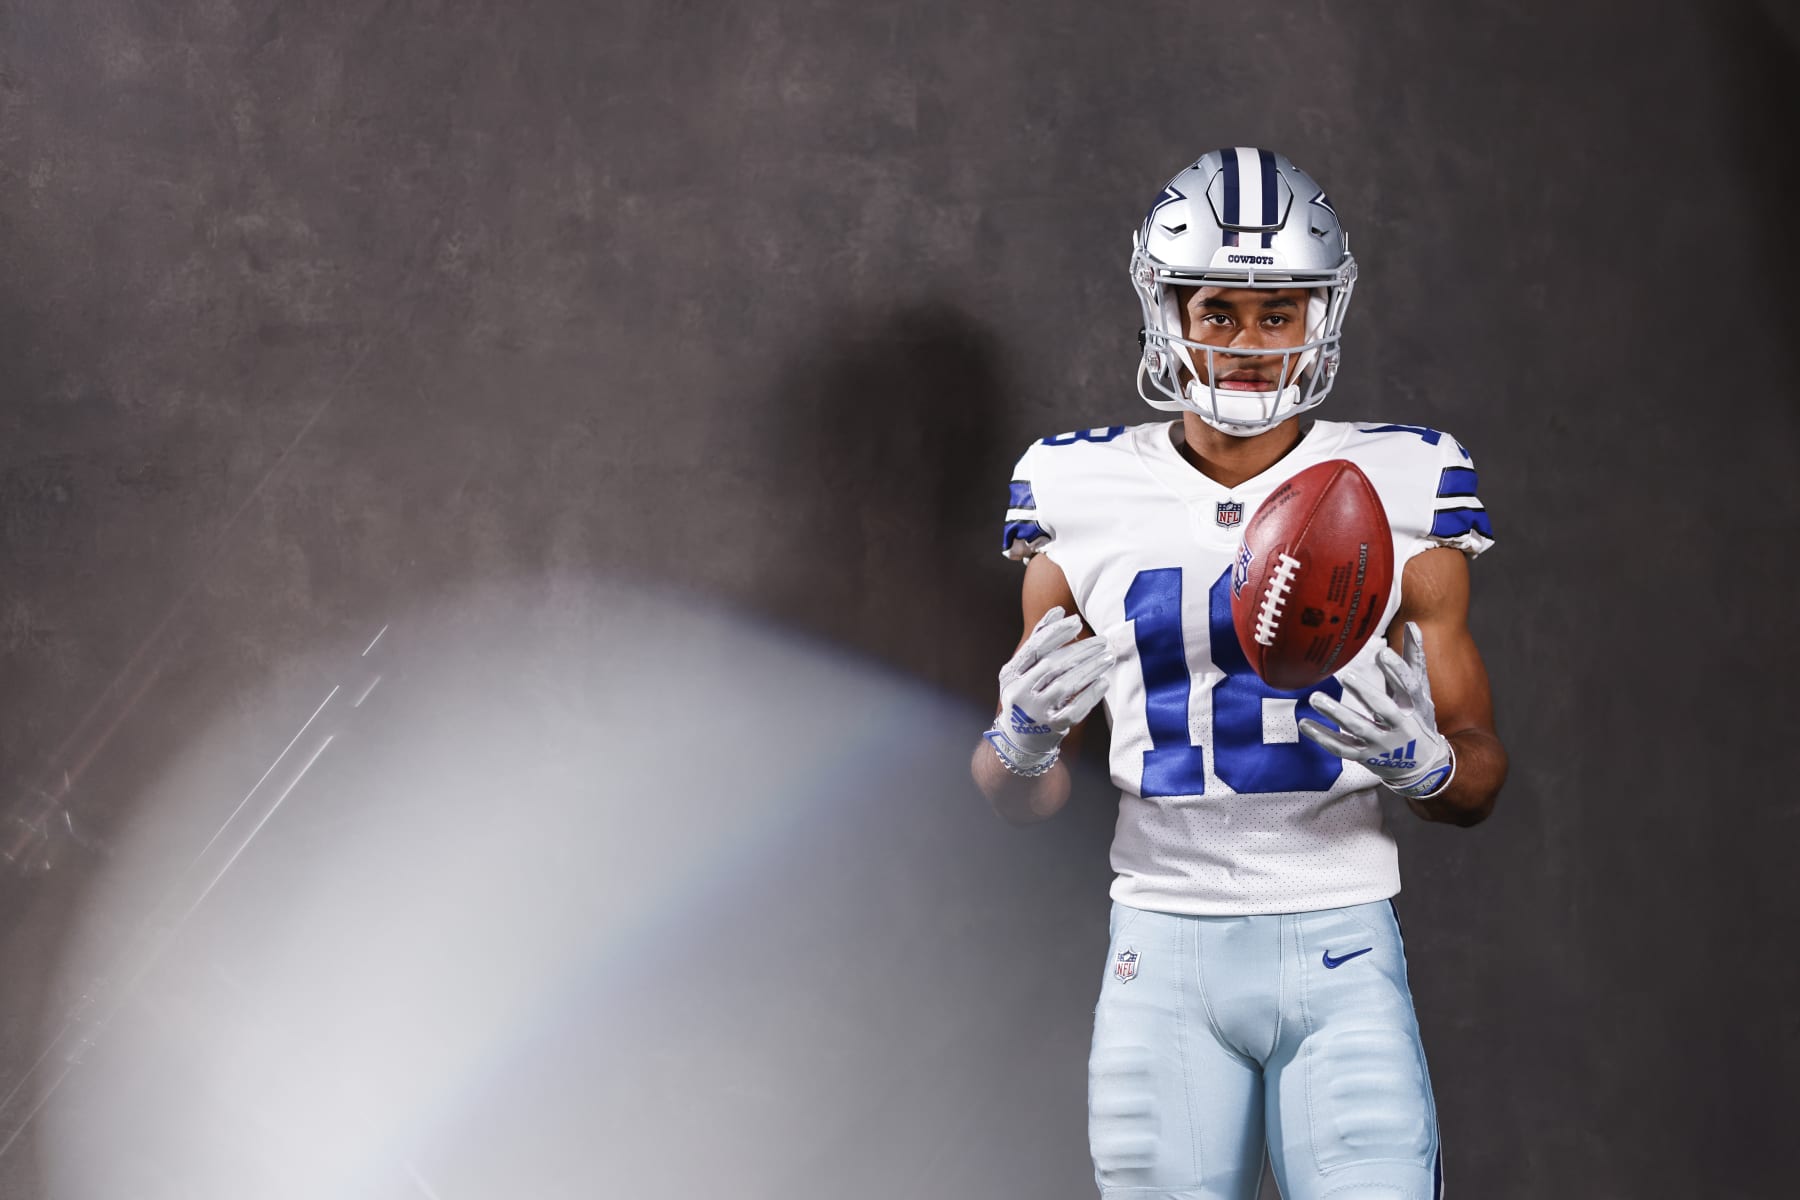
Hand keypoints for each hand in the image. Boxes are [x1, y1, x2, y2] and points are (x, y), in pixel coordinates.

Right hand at [986, 606, 1114, 772]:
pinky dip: (1091, 694)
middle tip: (1103, 641)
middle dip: (1081, 650)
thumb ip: (1038, 642)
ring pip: (1067, 685)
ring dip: (1091, 669)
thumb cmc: (1025, 696)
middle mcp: (1019, 693)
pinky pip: (1075, 709)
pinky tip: (1103, 682)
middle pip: (1054, 665)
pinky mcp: (1051, 728)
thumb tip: (1059, 611)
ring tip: (1108, 657)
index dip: (1057, 632)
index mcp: (1010, 675)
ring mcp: (1035, 713)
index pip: (1035, 648)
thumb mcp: (1022, 670)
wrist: (1017, 741)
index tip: (1077, 622)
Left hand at [1298, 621, 1455, 798]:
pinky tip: (1305, 723)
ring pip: (1358, 728)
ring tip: (1315, 698)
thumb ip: (1414, 660)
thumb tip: (1412, 625)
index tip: (1382, 652)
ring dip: (1336, 713)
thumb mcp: (1421, 693)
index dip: (1397, 670)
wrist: (1422, 765)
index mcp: (1415, 706)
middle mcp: (1400, 725)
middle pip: (1384, 709)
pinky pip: (1341, 747)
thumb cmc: (1418, 719)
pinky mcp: (1365, 756)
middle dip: (1366, 693)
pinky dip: (1322, 737)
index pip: (1409, 686)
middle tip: (1346, 676)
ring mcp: (1381, 743)